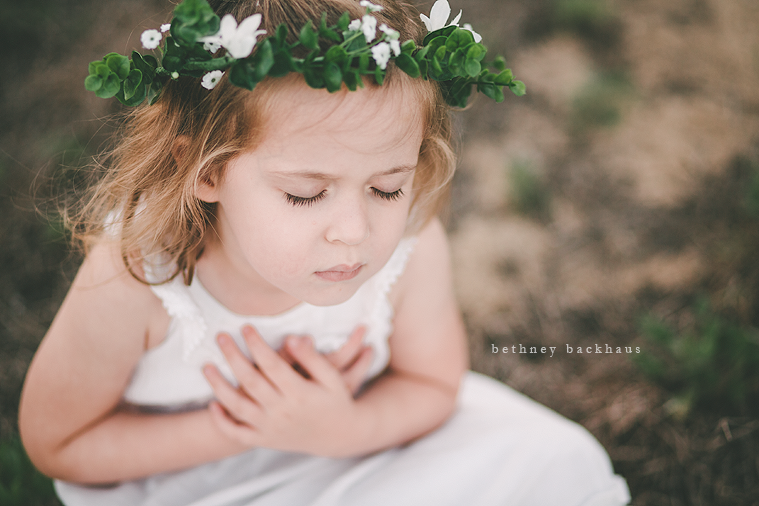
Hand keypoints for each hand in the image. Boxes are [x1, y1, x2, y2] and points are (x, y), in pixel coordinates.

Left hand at [203, 325, 363, 456]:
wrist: (339, 436)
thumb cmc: (335, 400)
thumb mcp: (332, 377)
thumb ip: (312, 358)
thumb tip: (290, 338)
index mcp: (300, 393)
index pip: (272, 364)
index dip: (256, 344)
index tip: (245, 327)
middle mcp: (282, 411)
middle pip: (250, 381)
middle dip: (233, 356)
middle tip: (220, 336)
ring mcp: (271, 427)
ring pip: (238, 407)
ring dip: (219, 386)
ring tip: (206, 367)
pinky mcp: (265, 440)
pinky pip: (238, 433)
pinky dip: (222, 422)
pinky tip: (212, 405)